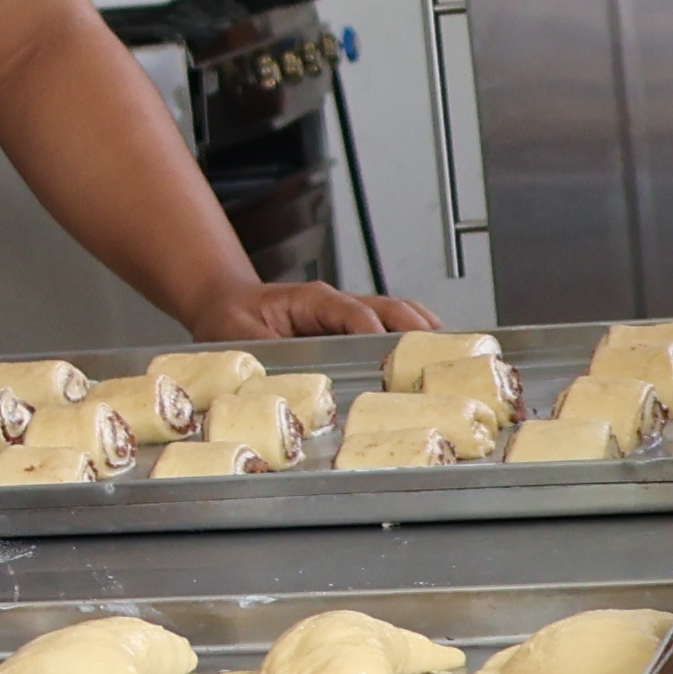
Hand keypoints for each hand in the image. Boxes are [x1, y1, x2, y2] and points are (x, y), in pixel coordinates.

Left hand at [193, 280, 437, 340]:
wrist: (223, 302)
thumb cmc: (229, 316)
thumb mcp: (234, 333)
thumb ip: (258, 349)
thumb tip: (278, 373)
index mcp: (309, 300)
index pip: (351, 311)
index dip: (374, 328)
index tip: (390, 349)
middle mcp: (335, 303)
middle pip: (386, 308)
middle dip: (413, 327)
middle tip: (439, 349)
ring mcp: (346, 313)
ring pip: (395, 313)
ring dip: (421, 329)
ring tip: (450, 350)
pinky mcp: (350, 326)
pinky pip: (388, 325)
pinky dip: (413, 335)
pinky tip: (432, 351)